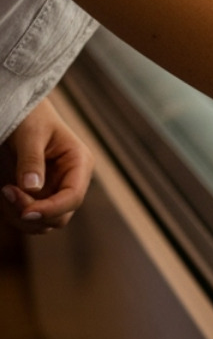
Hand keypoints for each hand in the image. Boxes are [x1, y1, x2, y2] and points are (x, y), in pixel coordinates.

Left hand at [1, 96, 93, 233]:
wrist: (23, 115)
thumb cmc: (31, 118)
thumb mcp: (30, 135)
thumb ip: (31, 160)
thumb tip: (32, 188)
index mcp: (79, 164)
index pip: (73, 197)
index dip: (51, 209)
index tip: (26, 212)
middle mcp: (71, 181)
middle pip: (59, 216)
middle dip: (32, 212)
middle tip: (6, 191)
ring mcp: (55, 191)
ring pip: (44, 223)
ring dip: (20, 215)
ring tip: (4, 190)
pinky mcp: (39, 197)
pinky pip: (28, 217)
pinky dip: (14, 213)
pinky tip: (5, 192)